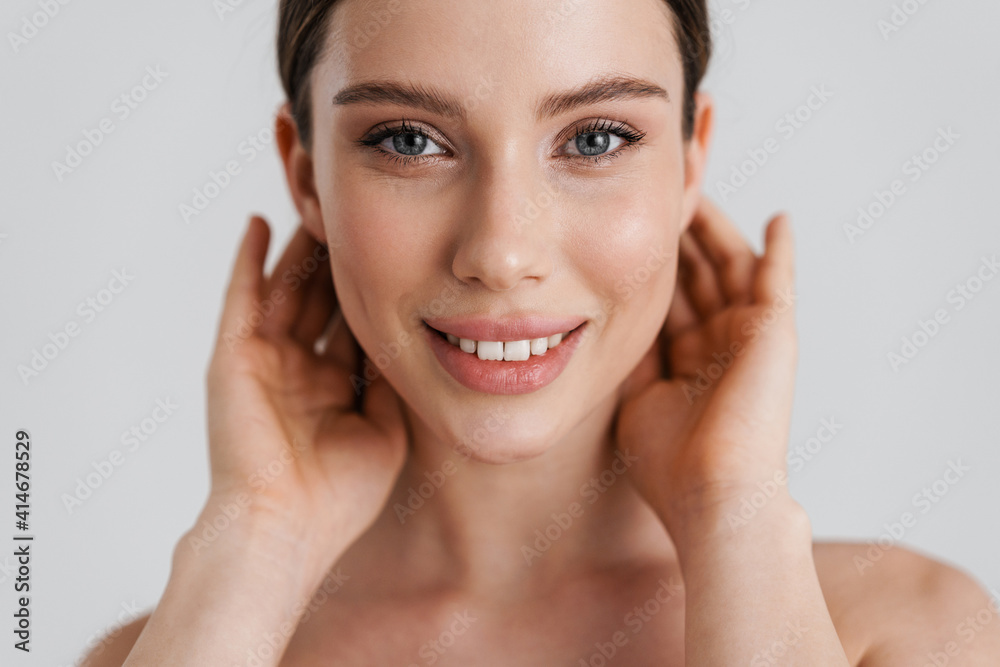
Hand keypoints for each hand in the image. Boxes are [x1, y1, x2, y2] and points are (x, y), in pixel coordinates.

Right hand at [198, 215, 407, 569]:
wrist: (287, 527)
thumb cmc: (340, 494)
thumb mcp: (386, 430)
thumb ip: (392, 383)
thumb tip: (415, 338)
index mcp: (332, 388)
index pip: (354, 322)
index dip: (375, 286)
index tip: (401, 247)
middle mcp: (297, 368)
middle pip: (321, 297)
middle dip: (339, 257)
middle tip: (358, 212)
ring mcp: (264, 360)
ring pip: (285, 288)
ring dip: (300, 247)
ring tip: (317, 201)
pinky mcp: (233, 356)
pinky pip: (241, 296)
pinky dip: (248, 258)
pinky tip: (260, 222)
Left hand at [616, 198, 798, 540]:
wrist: (709, 494)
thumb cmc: (669, 464)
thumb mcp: (635, 398)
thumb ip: (634, 358)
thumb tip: (608, 323)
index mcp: (685, 360)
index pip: (667, 295)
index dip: (650, 260)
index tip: (627, 224)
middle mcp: (717, 343)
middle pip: (697, 273)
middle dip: (680, 231)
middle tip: (663, 189)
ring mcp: (746, 337)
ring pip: (730, 266)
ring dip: (716, 227)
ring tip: (699, 186)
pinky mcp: (773, 333)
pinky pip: (778, 280)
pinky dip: (780, 249)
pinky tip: (777, 220)